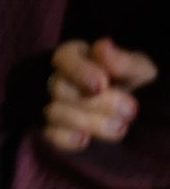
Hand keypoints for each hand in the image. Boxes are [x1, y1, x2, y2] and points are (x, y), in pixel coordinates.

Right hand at [44, 37, 157, 151]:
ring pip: (54, 112)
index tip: (101, 85)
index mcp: (76, 57)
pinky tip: (85, 140)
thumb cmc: (134, 83)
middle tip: (130, 110)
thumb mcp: (138, 69)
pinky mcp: (55, 131)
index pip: (64, 59)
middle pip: (59, 89)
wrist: (133, 110)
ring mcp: (55, 106)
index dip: (79, 72)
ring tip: (120, 127)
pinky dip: (66, 139)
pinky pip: (50, 135)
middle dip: (96, 103)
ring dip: (89, 122)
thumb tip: (105, 48)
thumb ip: (123, 61)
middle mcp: (59, 79)